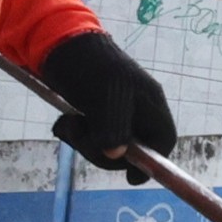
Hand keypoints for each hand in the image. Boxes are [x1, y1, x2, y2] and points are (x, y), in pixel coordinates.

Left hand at [39, 29, 180, 164]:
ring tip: (68, 123)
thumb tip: (116, 155)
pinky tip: (65, 122)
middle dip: (102, 150)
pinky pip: (89, 137)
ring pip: (106, 146)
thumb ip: (114, 126)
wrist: (60, 42)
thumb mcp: (106, 94)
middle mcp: (136, 111)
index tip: (132, 179)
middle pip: (130, 150)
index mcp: (149, 102)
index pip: (162, 140)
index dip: (152, 162)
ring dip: (83, 141)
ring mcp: (114, 113)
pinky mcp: (93, 113)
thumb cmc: (90, 63)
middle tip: (81, 134)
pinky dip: (75, 134)